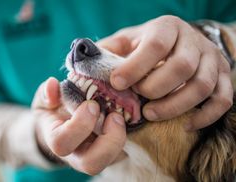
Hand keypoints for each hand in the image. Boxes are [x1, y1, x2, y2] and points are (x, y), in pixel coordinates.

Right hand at [32, 77, 126, 174]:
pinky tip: (130, 115)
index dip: (79, 126)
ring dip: (121, 138)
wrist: (63, 125)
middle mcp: (77, 154)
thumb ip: (46, 93)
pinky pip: (125, 151)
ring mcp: (96, 156)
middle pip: (91, 164)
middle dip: (107, 140)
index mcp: (57, 140)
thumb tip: (53, 85)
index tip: (91, 105)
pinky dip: (132, 134)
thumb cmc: (54, 111)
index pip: (62, 143)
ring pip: (112, 160)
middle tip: (114, 115)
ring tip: (122, 116)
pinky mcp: (113, 153)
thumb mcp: (46, 100)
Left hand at [98, 15, 232, 130]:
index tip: (117, 82)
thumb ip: (107, 51)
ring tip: (151, 114)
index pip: (156, 45)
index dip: (136, 66)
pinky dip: (205, 116)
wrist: (180, 42)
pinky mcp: (223, 78)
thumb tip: (83, 64)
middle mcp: (193, 41)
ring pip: (202, 85)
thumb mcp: (125, 41)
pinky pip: (222, 100)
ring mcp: (211, 60)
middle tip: (138, 100)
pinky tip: (184, 125)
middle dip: (156, 88)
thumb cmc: (146, 45)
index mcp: (167, 28)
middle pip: (181, 66)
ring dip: (175, 105)